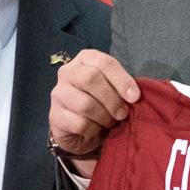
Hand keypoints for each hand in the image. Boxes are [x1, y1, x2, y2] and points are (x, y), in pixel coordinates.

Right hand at [48, 50, 139, 175]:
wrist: (80, 129)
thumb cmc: (102, 103)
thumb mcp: (114, 90)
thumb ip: (123, 88)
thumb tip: (135, 96)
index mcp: (85, 60)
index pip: (103, 62)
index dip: (121, 79)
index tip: (135, 97)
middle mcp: (67, 72)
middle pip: (91, 79)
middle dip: (112, 99)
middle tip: (123, 113)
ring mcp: (58, 94)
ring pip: (85, 104)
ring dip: (104, 117)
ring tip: (110, 122)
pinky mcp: (54, 116)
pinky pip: (79, 123)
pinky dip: (93, 130)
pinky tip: (95, 130)